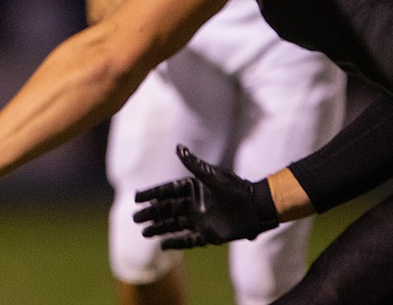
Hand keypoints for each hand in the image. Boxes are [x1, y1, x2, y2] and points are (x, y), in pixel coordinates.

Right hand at [133, 145, 278, 248]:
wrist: (258, 207)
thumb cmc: (236, 188)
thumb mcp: (212, 175)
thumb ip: (194, 164)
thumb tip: (178, 147)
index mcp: (192, 189)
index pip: (166, 192)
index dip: (151, 195)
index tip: (136, 198)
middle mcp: (193, 205)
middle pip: (167, 210)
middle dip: (151, 214)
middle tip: (135, 218)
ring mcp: (200, 221)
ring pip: (174, 225)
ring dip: (159, 228)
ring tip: (143, 232)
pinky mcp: (209, 235)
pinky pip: (188, 240)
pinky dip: (176, 243)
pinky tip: (162, 245)